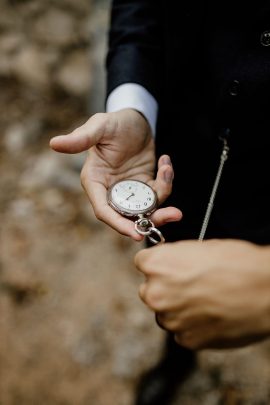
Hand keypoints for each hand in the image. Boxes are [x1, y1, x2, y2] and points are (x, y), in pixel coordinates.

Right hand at [50, 109, 181, 239]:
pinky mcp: (145, 185)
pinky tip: (165, 161)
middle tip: (172, 215)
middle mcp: (111, 190)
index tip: (135, 233)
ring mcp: (130, 190)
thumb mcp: (99, 127)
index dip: (118, 224)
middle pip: (127, 216)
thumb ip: (81, 138)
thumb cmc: (114, 122)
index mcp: (95, 182)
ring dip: (163, 203)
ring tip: (167, 171)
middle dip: (150, 220)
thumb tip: (54, 143)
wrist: (135, 119)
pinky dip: (166, 181)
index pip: (104, 210)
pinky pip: (158, 194)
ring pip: (146, 210)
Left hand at [134, 239, 269, 348]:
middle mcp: (156, 293)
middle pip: (149, 290)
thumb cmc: (236, 263)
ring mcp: (170, 320)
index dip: (158, 264)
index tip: (168, 267)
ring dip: (178, 308)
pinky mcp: (186, 340)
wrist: (266, 289)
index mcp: (156, 265)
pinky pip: (180, 331)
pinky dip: (191, 325)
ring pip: (164, 313)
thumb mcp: (198, 247)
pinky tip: (211, 315)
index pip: (142, 263)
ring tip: (205, 300)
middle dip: (165, 288)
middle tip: (190, 285)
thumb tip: (168, 266)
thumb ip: (174, 258)